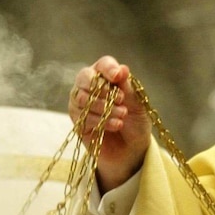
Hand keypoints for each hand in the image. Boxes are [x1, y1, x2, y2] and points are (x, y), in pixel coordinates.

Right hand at [68, 56, 151, 191]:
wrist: (132, 149)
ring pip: (82, 98)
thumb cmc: (135, 122)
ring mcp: (81, 104)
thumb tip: (123, 68)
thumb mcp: (137, 104)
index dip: (109, 68)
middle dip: (102, 88)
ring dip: (104, 107)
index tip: (118, 76)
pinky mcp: (78, 121)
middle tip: (120, 99)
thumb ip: (127, 87)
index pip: (103, 65)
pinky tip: (116, 125)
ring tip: (123, 115)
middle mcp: (91, 87)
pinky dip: (100, 120)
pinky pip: (82, 116)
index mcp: (108, 77)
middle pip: (84, 77)